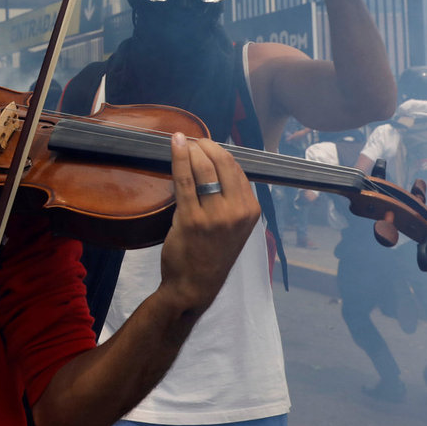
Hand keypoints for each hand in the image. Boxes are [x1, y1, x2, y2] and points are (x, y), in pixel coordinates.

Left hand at [159, 134, 260, 314]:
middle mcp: (237, 211)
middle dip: (206, 145)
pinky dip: (179, 158)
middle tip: (194, 140)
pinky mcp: (191, 219)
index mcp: (251, 210)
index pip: (237, 169)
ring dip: (192, 150)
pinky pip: (185, 179)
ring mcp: (215, 216)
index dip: (220, 152)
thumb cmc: (211, 254)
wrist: (195, 286)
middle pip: (223, 163)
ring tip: (183, 142)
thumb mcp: (233, 225)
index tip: (206, 145)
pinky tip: (175, 143)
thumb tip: (216, 162)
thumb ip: (230, 198)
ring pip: (204, 168)